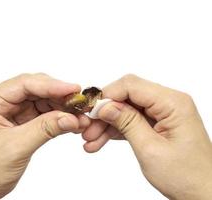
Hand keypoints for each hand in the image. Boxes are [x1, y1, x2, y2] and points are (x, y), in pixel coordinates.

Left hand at [0, 73, 89, 199]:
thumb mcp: (17, 147)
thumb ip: (45, 129)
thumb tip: (71, 118)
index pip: (25, 84)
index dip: (52, 85)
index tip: (73, 90)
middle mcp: (4, 99)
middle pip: (38, 88)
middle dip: (61, 96)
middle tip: (81, 104)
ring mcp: (16, 108)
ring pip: (46, 98)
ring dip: (64, 106)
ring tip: (80, 116)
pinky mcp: (26, 118)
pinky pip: (48, 111)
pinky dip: (61, 115)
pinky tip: (72, 121)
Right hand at [82, 74, 211, 199]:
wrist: (202, 193)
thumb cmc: (187, 176)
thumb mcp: (150, 149)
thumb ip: (126, 122)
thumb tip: (104, 106)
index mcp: (172, 103)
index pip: (131, 85)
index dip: (107, 95)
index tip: (91, 111)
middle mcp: (168, 103)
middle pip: (126, 96)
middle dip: (105, 112)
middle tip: (88, 128)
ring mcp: (162, 113)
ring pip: (126, 109)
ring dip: (107, 123)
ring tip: (91, 140)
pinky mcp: (157, 123)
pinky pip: (131, 120)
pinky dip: (116, 130)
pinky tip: (100, 141)